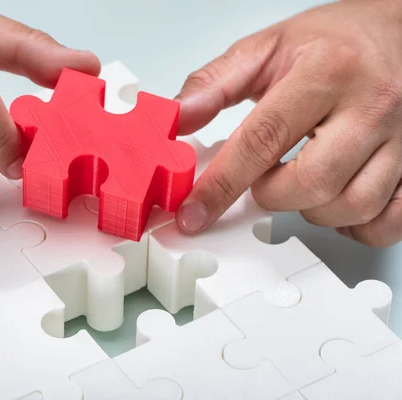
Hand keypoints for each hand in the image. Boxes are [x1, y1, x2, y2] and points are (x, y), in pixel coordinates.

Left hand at [174, 0, 401, 247]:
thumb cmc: (337, 42)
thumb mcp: (268, 48)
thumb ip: (214, 84)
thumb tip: (176, 118)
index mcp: (327, 72)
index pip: (262, 140)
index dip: (221, 184)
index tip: (194, 212)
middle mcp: (371, 107)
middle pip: (310, 184)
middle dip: (271, 195)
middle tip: (265, 178)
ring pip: (350, 207)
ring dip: (311, 209)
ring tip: (302, 180)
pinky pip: (387, 223)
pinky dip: (355, 225)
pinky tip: (338, 198)